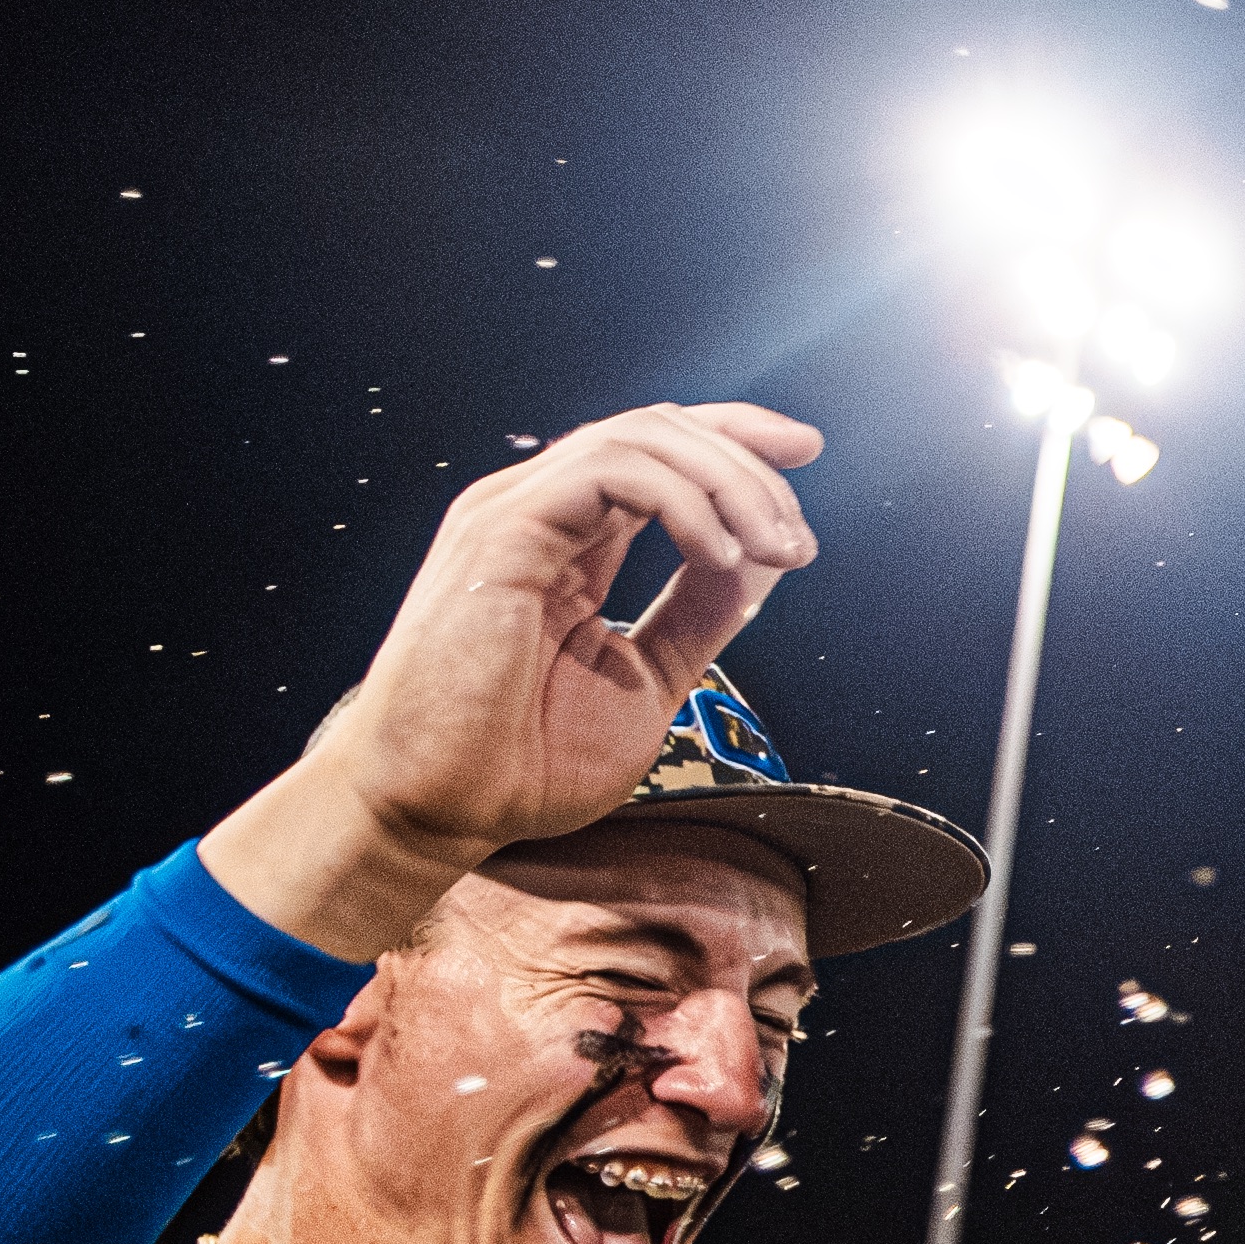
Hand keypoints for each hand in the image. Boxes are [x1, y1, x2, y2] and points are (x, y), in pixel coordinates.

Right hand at [204, 406, 823, 955]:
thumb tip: (764, 562)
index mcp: (571, 541)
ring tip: (774, 549)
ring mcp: (514, 515)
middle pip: (658, 431)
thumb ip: (698, 615)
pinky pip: (607, 474)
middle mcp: (539, 512)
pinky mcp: (500, 533)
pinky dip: (680, 502)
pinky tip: (718, 556)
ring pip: (638, 438)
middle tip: (797, 536)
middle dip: (747, 463)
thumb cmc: (521, 764)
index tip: (805, 455)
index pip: (658, 454)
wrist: (439, 812)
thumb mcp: (646, 679)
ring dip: (727, 483)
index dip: (734, 441)